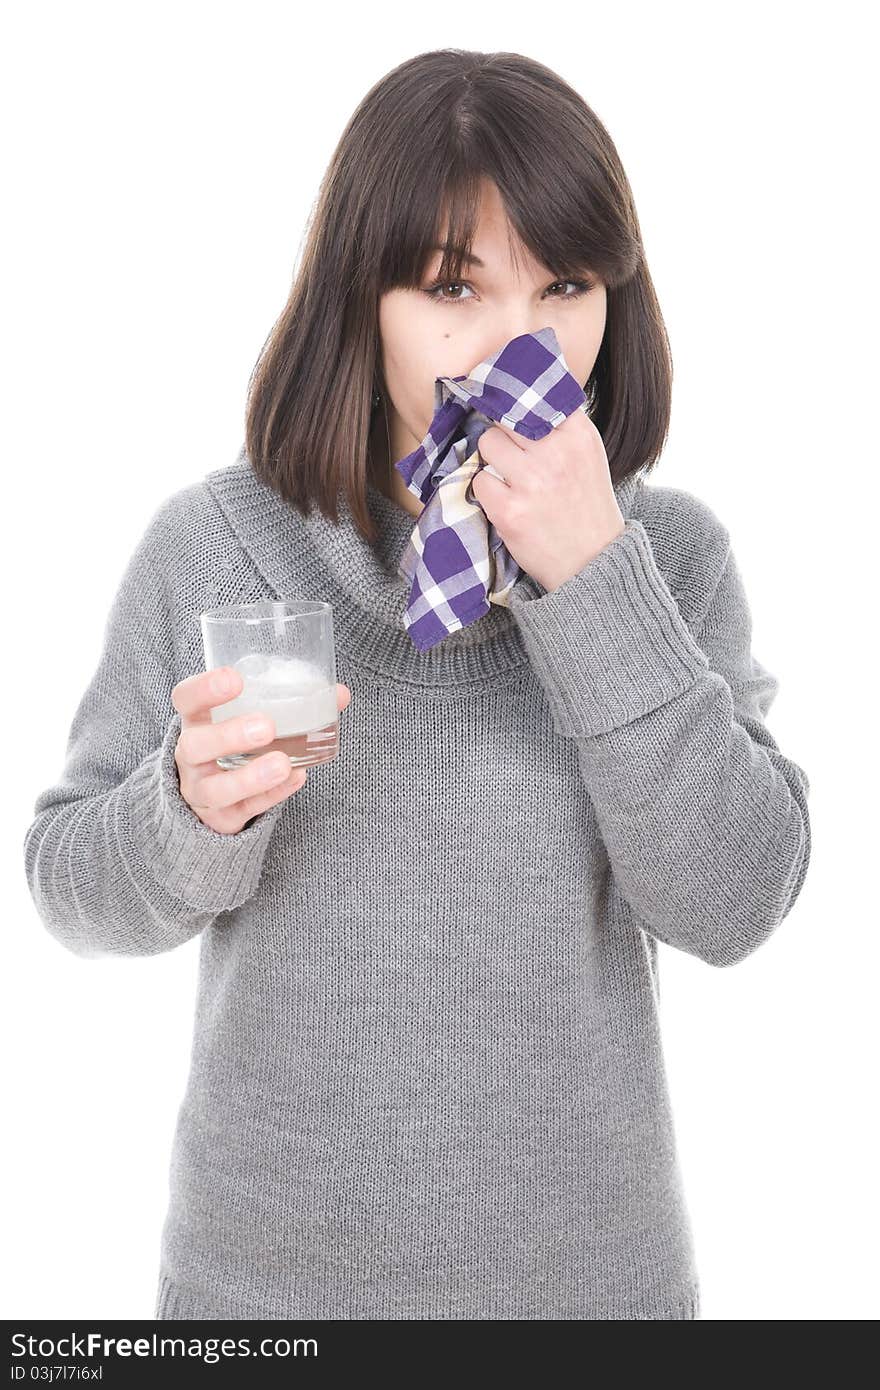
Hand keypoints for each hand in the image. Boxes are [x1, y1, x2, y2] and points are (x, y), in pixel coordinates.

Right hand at [171, 666, 351, 834]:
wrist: (214, 795)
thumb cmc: (234, 743)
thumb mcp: (248, 717)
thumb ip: (288, 703)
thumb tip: (339, 693)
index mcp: (197, 721)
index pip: (186, 700)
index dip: (204, 689)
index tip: (235, 679)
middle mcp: (192, 756)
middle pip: (195, 746)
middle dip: (228, 735)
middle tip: (266, 726)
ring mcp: (202, 790)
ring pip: (216, 789)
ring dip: (250, 776)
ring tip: (283, 763)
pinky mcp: (222, 818)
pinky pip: (244, 810)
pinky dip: (271, 797)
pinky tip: (295, 780)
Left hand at [469, 408, 625, 590]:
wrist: (593, 563)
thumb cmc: (585, 507)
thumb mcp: (587, 457)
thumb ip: (560, 427)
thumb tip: (518, 396)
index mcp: (579, 435)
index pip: (535, 395)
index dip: (517, 402)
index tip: (510, 410)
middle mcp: (557, 453)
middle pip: (506, 416)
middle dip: (504, 434)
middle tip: (514, 457)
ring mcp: (532, 481)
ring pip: (488, 442)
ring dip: (493, 461)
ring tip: (512, 481)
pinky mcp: (510, 510)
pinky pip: (479, 481)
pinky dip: (487, 492)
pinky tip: (508, 503)